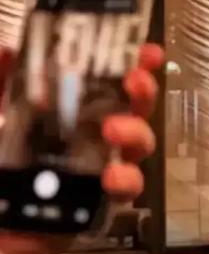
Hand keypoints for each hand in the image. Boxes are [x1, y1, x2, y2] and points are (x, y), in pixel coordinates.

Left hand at [0, 43, 163, 253]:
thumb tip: (6, 49)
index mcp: (77, 112)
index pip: (114, 82)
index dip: (136, 64)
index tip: (148, 50)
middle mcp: (97, 137)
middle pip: (136, 109)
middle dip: (144, 92)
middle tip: (134, 82)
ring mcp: (104, 169)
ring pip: (140, 147)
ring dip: (137, 133)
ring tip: (115, 130)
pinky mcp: (103, 204)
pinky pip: (127, 191)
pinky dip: (125, 180)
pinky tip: (112, 176)